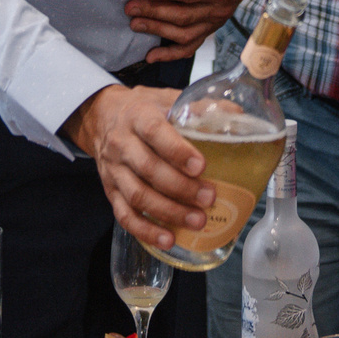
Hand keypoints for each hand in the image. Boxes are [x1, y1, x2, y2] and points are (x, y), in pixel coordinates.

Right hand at [63, 84, 213, 251]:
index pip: (155, 132)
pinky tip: (168, 239)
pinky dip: (146, 230)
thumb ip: (197, 106)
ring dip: (168, 212)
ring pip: (137, 195)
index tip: (200, 166)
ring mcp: (114, 170)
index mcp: (138, 116)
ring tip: (197, 220)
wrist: (101, 117)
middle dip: (181, 188)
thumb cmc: (142, 109)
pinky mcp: (110, 191)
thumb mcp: (166, 98)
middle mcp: (122, 143)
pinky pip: (124, 215)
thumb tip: (237, 115)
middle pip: (149, 169)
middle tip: (209, 198)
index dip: (177, 151)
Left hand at [125, 0, 274, 62]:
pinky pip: (191, 46)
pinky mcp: (210, 27)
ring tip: (135, 24)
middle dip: (154, 12)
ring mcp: (216, 21)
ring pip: (184, 34)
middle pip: (184, 16)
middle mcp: (221, 9)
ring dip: (158, 30)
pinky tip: (152, 56)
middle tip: (131, 7)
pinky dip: (171, 54)